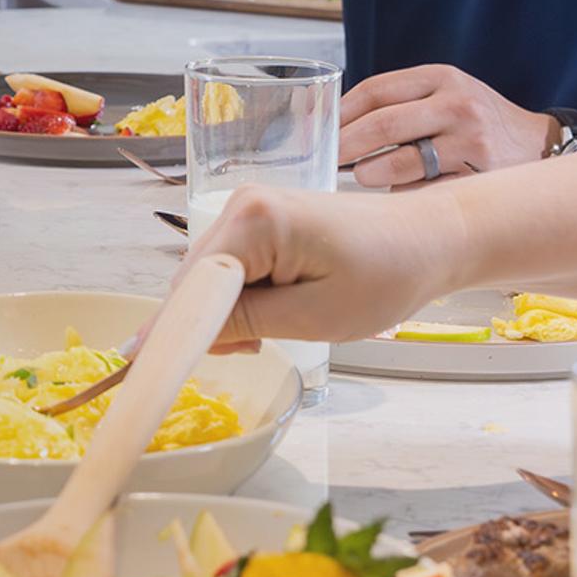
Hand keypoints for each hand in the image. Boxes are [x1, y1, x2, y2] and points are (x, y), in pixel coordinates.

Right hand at [178, 183, 457, 350]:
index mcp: (253, 219)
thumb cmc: (387, 274)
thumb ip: (245, 324)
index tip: (147, 373)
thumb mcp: (315, 316)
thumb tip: (184, 338)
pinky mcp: (261, 221)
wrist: (429, 240)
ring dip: (230, 314)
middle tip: (257, 350)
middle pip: (194, 281)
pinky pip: (231, 269)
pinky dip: (244, 299)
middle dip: (211, 324)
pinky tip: (277, 311)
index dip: (173, 331)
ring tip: (279, 330)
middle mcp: (240, 204)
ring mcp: (249, 209)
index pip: (191, 286)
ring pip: (210, 279)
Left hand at [336, 62, 547, 187]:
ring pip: (402, 160)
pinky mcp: (478, 175)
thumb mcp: (447, 95)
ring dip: (370, 172)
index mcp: (441, 78)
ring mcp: (469, 141)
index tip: (320, 128)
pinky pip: (426, 189)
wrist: (540, 144)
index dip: (342, 111)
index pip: (377, 90)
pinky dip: (403, 193)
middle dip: (345, 144)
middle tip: (326, 158)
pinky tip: (394, 194)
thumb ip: (403, 103)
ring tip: (359, 176)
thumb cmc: (480, 122)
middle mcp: (456, 104)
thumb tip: (340, 124)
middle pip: (383, 124)